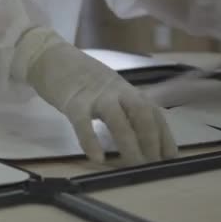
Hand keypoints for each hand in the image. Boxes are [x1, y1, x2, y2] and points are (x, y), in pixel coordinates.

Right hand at [12, 28, 177, 164]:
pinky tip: (97, 158)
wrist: (48, 56)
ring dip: (130, 143)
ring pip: (118, 120)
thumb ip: (121, 106)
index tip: (171, 157)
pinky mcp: (72, 101)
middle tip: (155, 164)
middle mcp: (116, 91)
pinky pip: (83, 123)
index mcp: (125, 89)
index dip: (164, 134)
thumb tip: (137, 135)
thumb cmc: (78, 76)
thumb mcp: (107, 89)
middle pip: (142, 114)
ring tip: (134, 165)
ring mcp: (94, 95)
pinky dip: (91, 141)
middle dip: (152, 140)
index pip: (152, 112)